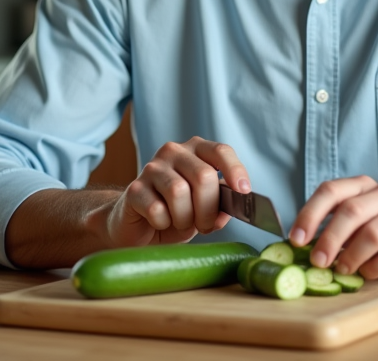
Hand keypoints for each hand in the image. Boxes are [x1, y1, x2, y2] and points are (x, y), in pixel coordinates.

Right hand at [105, 136, 250, 247]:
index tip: (244, 192)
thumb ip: (222, 204)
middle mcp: (173, 152)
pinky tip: (160, 222)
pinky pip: (157, 209)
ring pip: (179, 192)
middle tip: (204, 225)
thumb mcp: (206, 208)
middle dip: (208, 209)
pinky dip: (164, 223)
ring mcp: (152, 168)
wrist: (139, 227)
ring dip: (185, 218)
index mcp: (196, 150)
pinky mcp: (134, 189)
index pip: (221, 151)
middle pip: (203, 176)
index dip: (235, 171)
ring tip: (181, 222)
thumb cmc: (177, 213)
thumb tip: (234, 205)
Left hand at [289, 176, 377, 278]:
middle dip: (329, 240)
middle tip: (318, 262)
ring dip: (353, 257)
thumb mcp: (359, 218)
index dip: (310, 215)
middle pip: (350, 212)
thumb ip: (334, 225)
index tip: (296, 239)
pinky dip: (377, 268)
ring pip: (372, 234)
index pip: (330, 191)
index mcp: (362, 185)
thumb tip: (299, 245)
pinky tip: (370, 272)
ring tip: (344, 270)